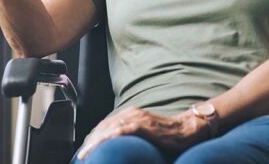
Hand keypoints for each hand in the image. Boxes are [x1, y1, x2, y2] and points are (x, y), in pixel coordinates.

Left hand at [76, 106, 207, 159]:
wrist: (187, 129)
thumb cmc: (168, 134)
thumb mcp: (145, 133)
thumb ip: (131, 134)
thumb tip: (118, 146)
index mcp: (130, 113)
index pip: (106, 124)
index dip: (93, 137)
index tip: (84, 149)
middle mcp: (131, 112)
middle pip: (104, 126)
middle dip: (90, 141)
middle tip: (81, 155)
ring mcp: (137, 118)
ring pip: (109, 128)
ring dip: (94, 142)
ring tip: (85, 154)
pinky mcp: (143, 125)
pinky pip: (121, 131)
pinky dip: (108, 138)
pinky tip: (99, 145)